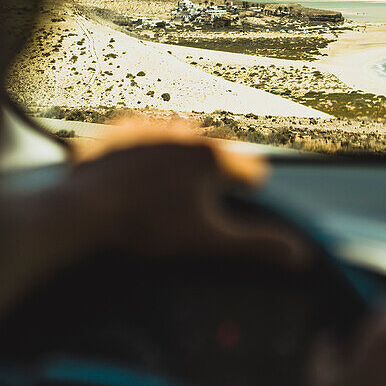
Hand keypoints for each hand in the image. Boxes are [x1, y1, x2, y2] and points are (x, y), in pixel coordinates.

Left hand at [22, 116, 309, 275]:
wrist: (82, 211)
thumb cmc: (148, 228)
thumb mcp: (209, 242)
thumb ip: (258, 246)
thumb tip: (303, 256)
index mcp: (213, 156)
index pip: (250, 174)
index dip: (244, 198)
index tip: (224, 214)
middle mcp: (185, 132)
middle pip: (216, 157)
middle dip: (210, 181)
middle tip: (188, 211)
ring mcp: (150, 129)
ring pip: (180, 147)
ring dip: (178, 168)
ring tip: (159, 200)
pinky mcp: (118, 131)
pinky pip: (143, 143)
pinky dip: (143, 161)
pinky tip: (132, 186)